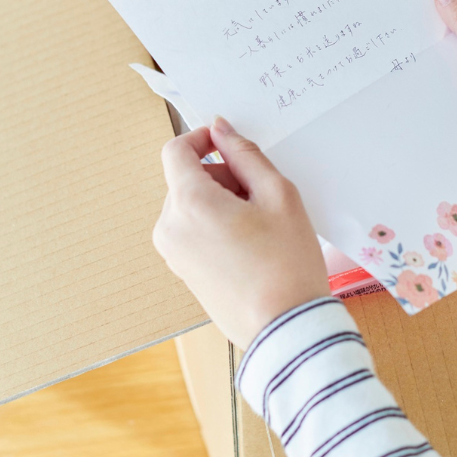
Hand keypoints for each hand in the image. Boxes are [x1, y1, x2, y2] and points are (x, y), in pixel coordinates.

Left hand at [154, 117, 329, 348]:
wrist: (284, 327)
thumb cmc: (287, 263)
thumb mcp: (278, 195)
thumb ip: (246, 155)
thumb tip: (221, 129)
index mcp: (188, 203)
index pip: (176, 150)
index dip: (202, 138)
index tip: (228, 143)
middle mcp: (170, 227)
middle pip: (187, 179)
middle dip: (222, 177)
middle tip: (262, 195)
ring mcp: (172, 253)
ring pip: (191, 205)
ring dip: (221, 201)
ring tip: (260, 224)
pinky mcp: (182, 271)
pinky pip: (193, 231)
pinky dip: (216, 225)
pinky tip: (250, 244)